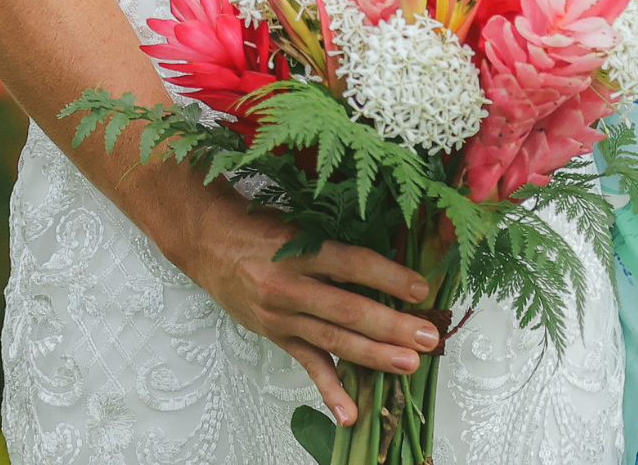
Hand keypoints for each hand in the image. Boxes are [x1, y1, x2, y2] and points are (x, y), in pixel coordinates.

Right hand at [158, 180, 438, 426]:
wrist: (209, 244)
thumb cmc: (261, 228)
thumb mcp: (300, 224)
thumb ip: (337, 244)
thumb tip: (391, 259)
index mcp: (300, 249)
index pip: (352, 264)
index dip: (388, 277)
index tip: (421, 289)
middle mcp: (290, 286)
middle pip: (348, 309)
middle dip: (391, 326)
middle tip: (427, 337)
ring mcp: (282, 316)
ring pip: (333, 340)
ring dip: (373, 356)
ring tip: (408, 364)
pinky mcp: (277, 335)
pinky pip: (308, 365)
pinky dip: (330, 391)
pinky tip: (350, 413)